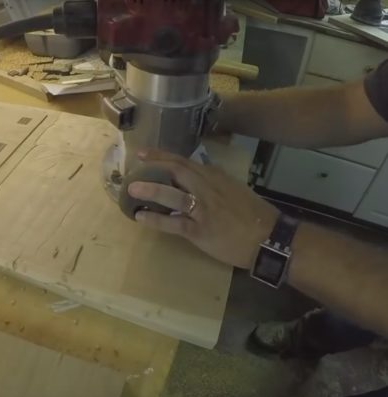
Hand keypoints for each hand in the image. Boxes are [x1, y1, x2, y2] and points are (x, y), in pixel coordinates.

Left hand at [128, 150, 278, 268]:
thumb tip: (195, 176)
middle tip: (135, 161)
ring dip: (151, 190)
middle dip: (154, 164)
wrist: (270, 238)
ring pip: (173, 195)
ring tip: (132, 188)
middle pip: (177, 171)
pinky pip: (174, 223)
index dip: (163, 156)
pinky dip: (156, 220)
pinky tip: (141, 217)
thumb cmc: (255, 216)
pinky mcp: (201, 230)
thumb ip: (215, 183)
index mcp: (216, 178)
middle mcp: (208, 189)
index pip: (185, 162)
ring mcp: (204, 210)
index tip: (145, 152)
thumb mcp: (235, 190)